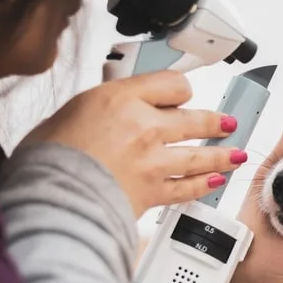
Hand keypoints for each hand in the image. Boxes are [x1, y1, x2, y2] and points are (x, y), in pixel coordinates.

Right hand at [19, 70, 247, 217]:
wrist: (50, 198)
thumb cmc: (47, 158)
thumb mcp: (68, 113)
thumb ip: (96, 109)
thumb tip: (103, 112)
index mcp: (121, 99)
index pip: (171, 84)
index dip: (179, 90)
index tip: (182, 94)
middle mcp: (145, 126)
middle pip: (194, 119)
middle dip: (214, 122)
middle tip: (226, 123)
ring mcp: (154, 160)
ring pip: (200, 155)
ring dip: (222, 155)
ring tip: (235, 155)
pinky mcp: (155, 190)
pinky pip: (188, 186)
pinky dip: (204, 185)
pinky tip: (215, 182)